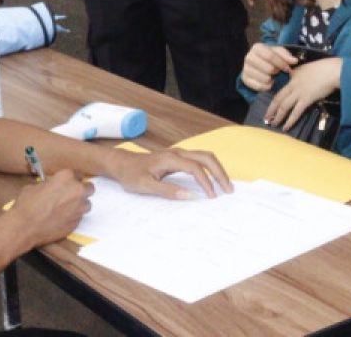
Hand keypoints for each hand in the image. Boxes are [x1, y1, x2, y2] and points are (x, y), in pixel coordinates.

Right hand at [3, 168, 91, 248]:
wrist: (24, 227)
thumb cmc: (27, 204)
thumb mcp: (35, 186)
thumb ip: (49, 184)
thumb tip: (51, 185)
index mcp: (67, 177)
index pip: (78, 174)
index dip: (72, 179)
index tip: (68, 183)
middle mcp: (77, 191)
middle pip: (89, 188)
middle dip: (81, 190)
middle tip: (70, 195)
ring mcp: (79, 208)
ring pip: (87, 204)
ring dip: (79, 205)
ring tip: (66, 208)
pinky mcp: (77, 222)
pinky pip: (79, 217)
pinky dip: (73, 217)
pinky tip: (61, 218)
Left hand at [109, 147, 233, 199]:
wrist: (121, 163)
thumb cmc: (131, 175)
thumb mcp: (146, 186)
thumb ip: (168, 191)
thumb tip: (189, 195)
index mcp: (171, 159)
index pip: (195, 168)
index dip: (206, 182)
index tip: (212, 197)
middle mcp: (178, 153)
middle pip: (206, 158)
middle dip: (220, 173)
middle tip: (229, 190)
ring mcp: (179, 154)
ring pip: (205, 157)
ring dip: (217, 169)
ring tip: (225, 185)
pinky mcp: (178, 158)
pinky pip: (199, 160)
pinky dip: (210, 169)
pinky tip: (213, 180)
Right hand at [240, 43, 297, 92]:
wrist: (260, 64)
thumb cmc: (271, 57)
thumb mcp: (279, 52)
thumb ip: (287, 55)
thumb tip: (294, 61)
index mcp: (257, 48)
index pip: (270, 56)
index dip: (281, 63)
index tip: (288, 69)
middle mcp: (249, 57)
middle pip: (268, 68)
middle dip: (277, 72)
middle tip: (279, 72)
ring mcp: (245, 69)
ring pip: (264, 78)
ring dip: (272, 79)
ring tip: (273, 76)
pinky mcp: (245, 79)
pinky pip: (259, 86)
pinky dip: (267, 86)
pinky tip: (269, 83)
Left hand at [265, 57, 342, 129]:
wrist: (333, 70)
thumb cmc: (324, 68)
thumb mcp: (308, 68)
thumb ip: (300, 74)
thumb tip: (295, 78)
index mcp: (293, 75)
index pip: (282, 88)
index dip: (275, 99)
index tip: (273, 106)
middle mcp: (293, 84)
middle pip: (278, 98)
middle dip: (271, 109)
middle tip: (266, 118)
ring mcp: (299, 92)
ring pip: (284, 106)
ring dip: (278, 116)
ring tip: (273, 124)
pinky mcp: (306, 99)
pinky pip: (295, 112)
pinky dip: (290, 121)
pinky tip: (286, 127)